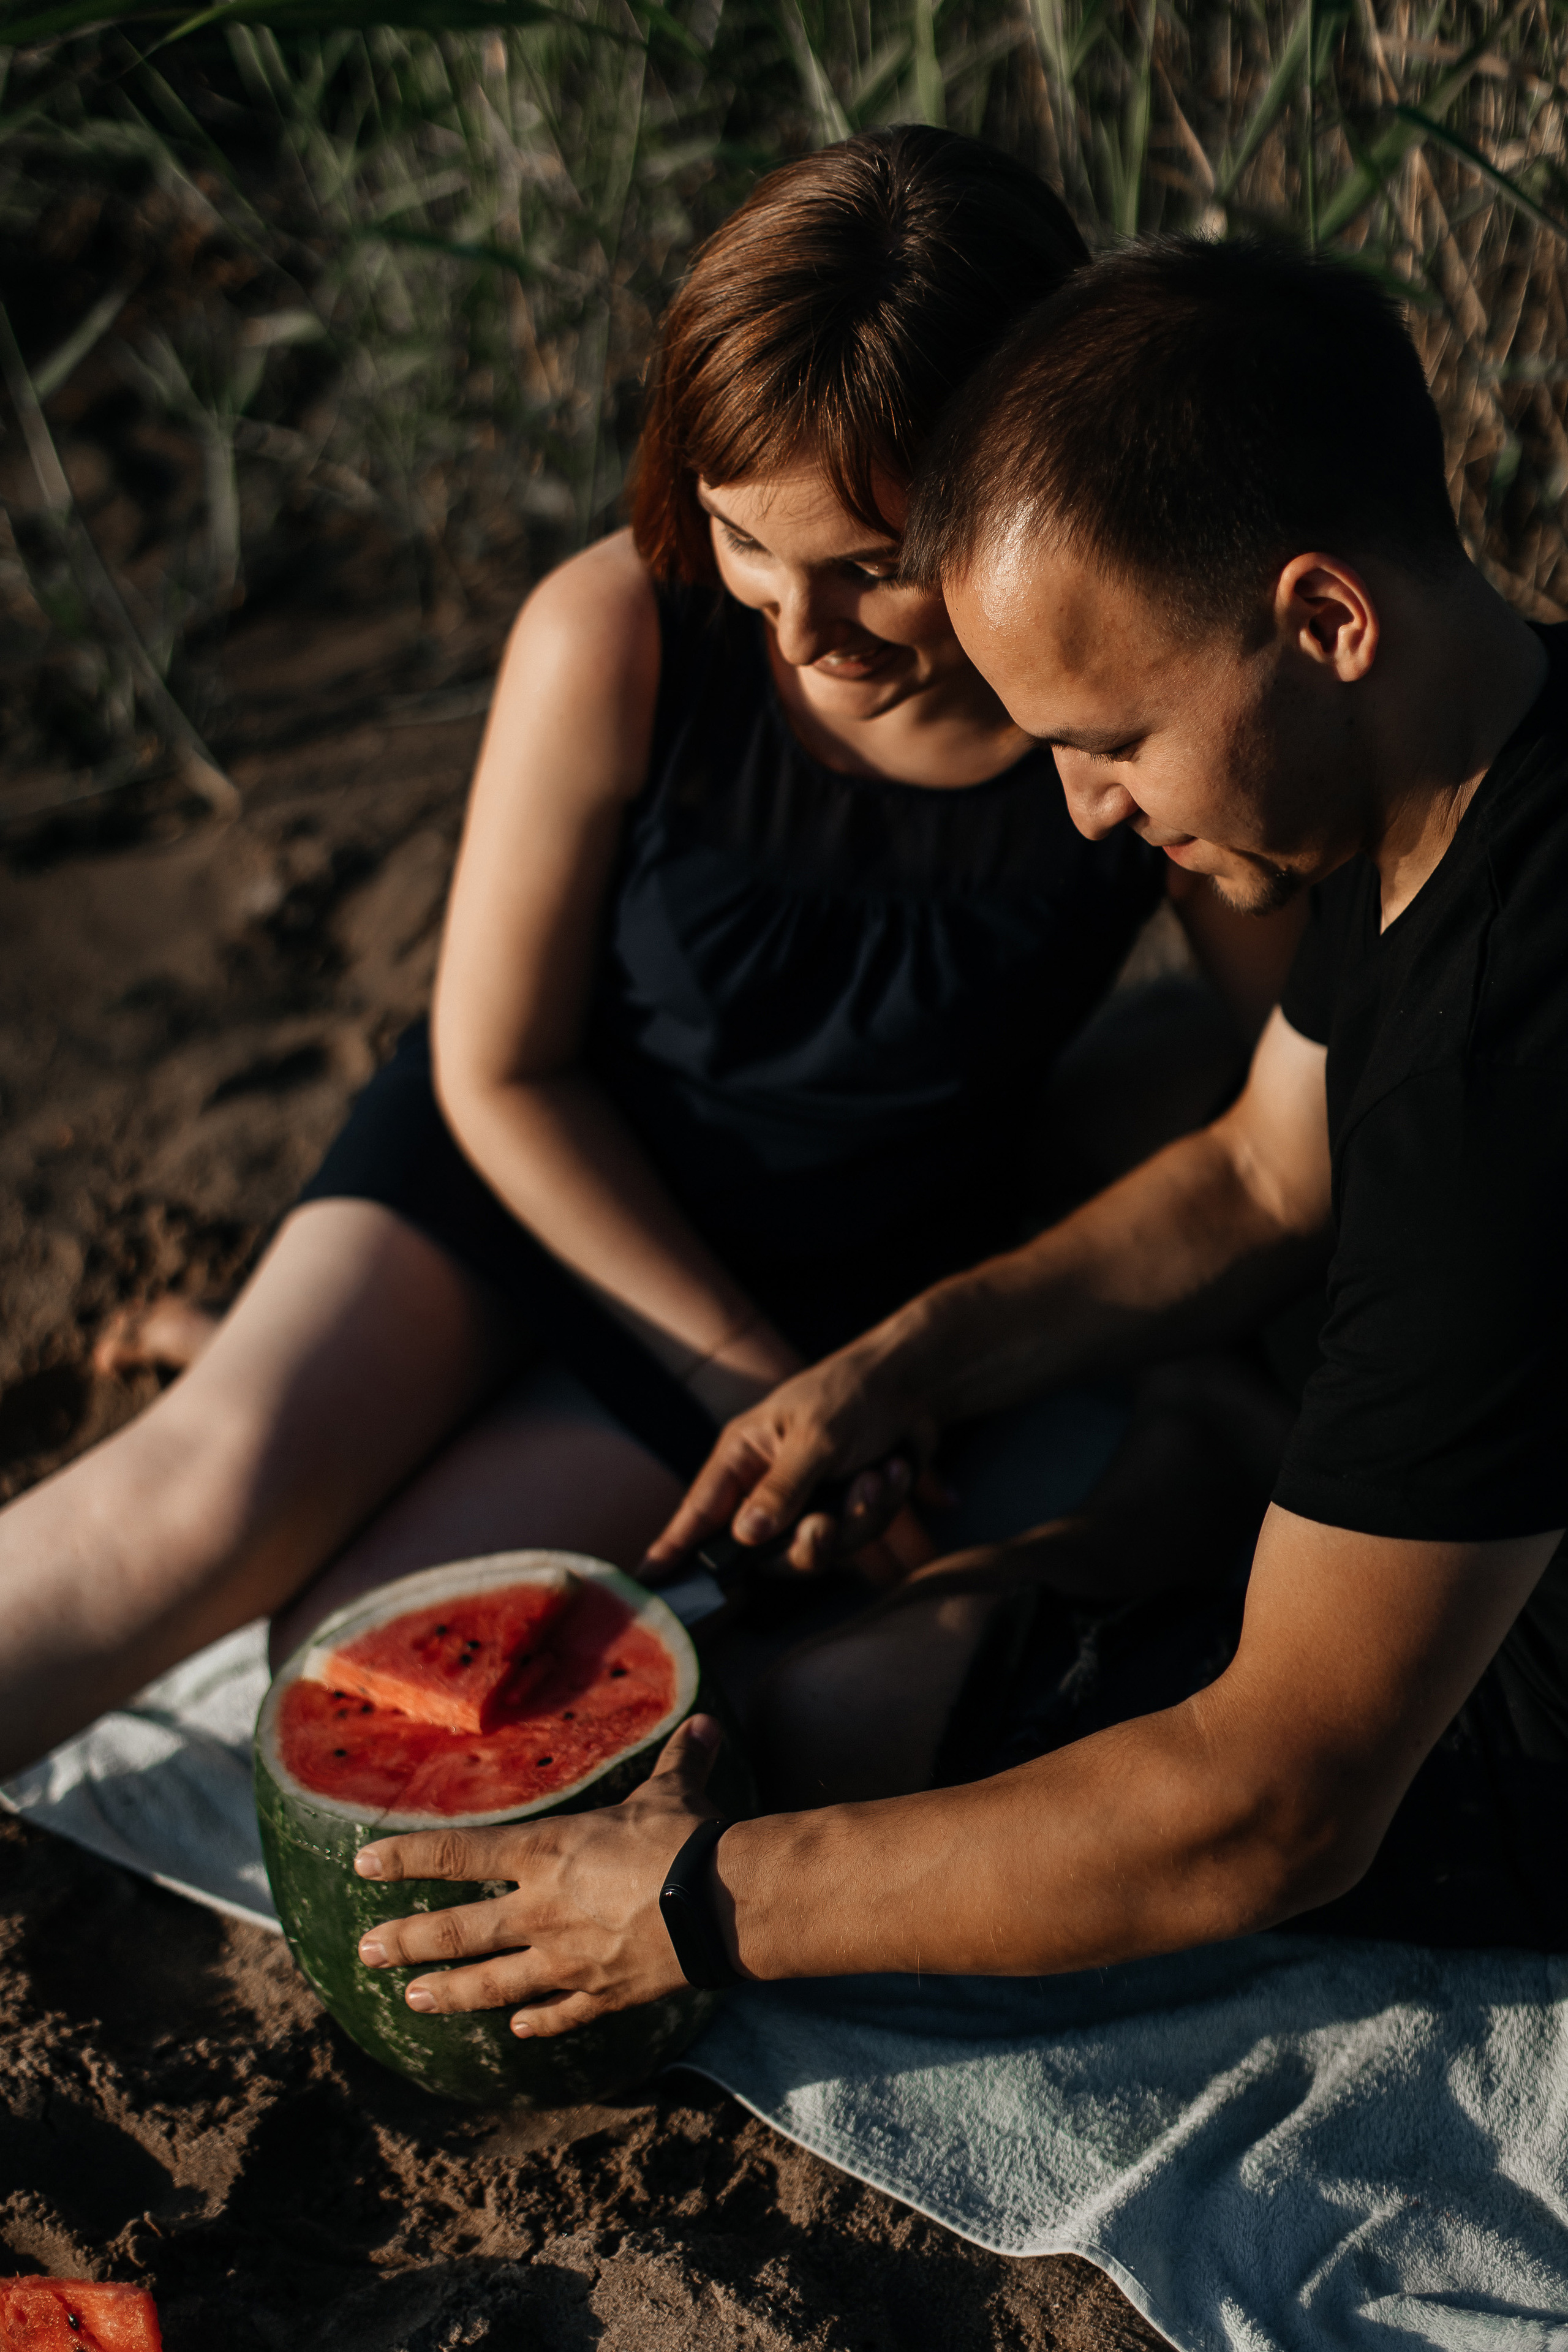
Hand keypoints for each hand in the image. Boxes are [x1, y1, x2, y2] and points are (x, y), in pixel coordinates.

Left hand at [353, 1715, 726, 2037]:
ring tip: (411, 1999)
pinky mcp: (600, 1994)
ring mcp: (565, 1960)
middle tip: (366, 1951)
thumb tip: (705, 1724)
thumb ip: (680, 1758)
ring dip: (448, 1993)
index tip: (362, 1864)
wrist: (720, 1904)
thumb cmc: (687, 1836)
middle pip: (456, 1931)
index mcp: (545, 1853)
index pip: (455, 1854)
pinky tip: (515, 2031)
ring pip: (491, 1985)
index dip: (404, 1858)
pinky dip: (535, 2023)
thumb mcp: (674, 1788)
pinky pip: (558, 2015)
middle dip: (405, 1941)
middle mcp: (540, 1910)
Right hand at [643, 1335, 942, 1580]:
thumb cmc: (851, 1394)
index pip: (699, 1511)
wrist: (912, 1383)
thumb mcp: (817, 1436)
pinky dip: (883, 1505)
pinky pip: (857, 1536)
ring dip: (858, 1515)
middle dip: (810, 1541)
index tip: (645, 1581)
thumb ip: (782, 1488)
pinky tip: (895, 1470)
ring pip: (820, 1550)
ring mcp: (806, 1503)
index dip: (673, 1548)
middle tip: (827, 1522)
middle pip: (769, 1553)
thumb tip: (746, 1535)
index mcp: (743, 1457)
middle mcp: (767, 1487)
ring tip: (877, 1475)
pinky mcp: (843, 1510)